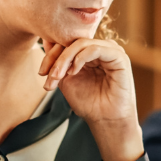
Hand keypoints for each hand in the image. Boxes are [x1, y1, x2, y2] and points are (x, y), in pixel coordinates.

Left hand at [39, 38, 143, 160]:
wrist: (105, 120)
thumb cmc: (89, 103)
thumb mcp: (66, 79)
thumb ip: (58, 62)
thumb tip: (45, 40)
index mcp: (90, 52)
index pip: (68, 42)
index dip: (51, 54)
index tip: (42, 73)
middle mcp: (102, 48)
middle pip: (73, 41)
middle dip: (56, 58)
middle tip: (48, 75)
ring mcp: (111, 51)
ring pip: (82, 43)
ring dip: (65, 59)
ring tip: (58, 76)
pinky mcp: (119, 57)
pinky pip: (95, 49)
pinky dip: (80, 58)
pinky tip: (74, 72)